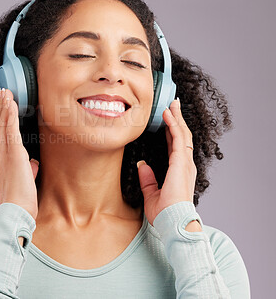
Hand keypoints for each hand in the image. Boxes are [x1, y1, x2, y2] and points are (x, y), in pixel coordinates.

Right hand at [0, 87, 39, 219]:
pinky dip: (10, 115)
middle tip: (1, 92)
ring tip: (6, 91)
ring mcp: (4, 154)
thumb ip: (26, 169)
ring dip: (3, 106)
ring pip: (1, 124)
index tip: (0, 106)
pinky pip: (10, 131)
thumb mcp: (22, 181)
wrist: (15, 213)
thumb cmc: (19, 201)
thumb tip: (33, 163)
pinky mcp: (14, 155)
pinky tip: (11, 104)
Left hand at [137, 98, 196, 226]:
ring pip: (182, 134)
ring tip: (172, 104)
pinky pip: (179, 139)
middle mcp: (184, 165)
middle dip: (177, 119)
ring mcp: (185, 163)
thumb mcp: (151, 193)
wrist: (172, 222)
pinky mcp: (181, 163)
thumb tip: (142, 164)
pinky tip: (168, 114)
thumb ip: (148, 179)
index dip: (172, 131)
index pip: (175, 145)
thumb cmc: (165, 213)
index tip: (167, 118)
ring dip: (176, 117)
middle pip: (181, 136)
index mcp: (178, 171)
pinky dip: (174, 125)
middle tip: (172, 104)